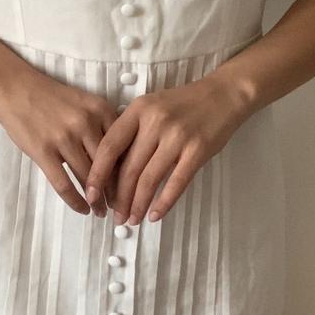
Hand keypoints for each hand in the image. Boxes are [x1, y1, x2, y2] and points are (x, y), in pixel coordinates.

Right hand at [0, 60, 120, 215]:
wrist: (15, 88)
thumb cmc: (51, 97)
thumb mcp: (85, 103)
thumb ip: (102, 125)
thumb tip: (118, 160)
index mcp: (100, 110)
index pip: (124, 147)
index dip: (130, 171)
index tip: (133, 187)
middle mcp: (86, 123)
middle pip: (109, 165)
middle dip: (116, 191)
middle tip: (120, 206)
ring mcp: (64, 138)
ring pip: (88, 178)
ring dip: (96, 200)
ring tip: (101, 211)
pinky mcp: (43, 151)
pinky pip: (64, 183)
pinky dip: (75, 201)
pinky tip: (82, 209)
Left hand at [84, 70, 251, 224]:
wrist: (223, 94)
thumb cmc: (183, 104)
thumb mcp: (151, 107)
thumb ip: (132, 131)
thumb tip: (110, 170)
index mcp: (138, 110)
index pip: (110, 146)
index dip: (97, 174)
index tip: (91, 194)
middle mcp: (155, 122)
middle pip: (129, 168)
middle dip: (119, 198)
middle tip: (115, 217)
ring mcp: (177, 136)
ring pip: (149, 179)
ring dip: (138, 204)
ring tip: (131, 220)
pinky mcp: (198, 150)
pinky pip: (177, 182)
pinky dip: (164, 202)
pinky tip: (155, 215)